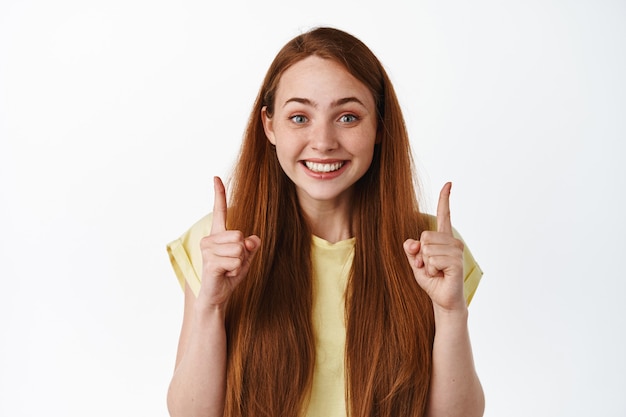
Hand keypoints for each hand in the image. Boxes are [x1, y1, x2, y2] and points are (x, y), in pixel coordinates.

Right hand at [198, 176, 260, 308]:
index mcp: (218, 234)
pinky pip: (236, 261)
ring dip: (240, 263)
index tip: (216, 177)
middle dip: (243, 252)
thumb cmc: (230, 274)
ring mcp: (208, 250)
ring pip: (239, 249)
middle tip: (233, 263)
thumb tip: (252, 239)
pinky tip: (225, 275)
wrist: (217, 295)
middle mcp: (210, 239)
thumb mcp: (246, 257)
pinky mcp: (210, 263)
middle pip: (240, 235)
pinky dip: (236, 270)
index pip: (219, 210)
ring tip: (228, 269)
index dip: (218, 194)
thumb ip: (251, 246)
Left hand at [403, 182, 465, 311]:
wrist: (443, 300)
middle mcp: (452, 242)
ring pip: (427, 249)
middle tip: (429, 267)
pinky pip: (432, 260)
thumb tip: (411, 242)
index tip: (449, 183)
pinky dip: (430, 270)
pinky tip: (440, 275)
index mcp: (443, 239)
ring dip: (425, 264)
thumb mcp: (415, 263)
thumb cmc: (432, 280)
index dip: (445, 199)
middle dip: (420, 255)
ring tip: (436, 272)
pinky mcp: (457, 262)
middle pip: (424, 236)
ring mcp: (456, 252)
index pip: (444, 215)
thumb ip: (411, 250)